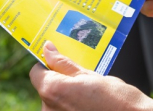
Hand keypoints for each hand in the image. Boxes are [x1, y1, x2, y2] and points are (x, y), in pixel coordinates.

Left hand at [30, 42, 152, 110]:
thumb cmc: (116, 99)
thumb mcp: (90, 74)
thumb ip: (64, 63)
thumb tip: (48, 49)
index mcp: (52, 90)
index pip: (36, 73)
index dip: (47, 66)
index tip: (59, 63)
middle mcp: (49, 110)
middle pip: (46, 89)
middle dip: (60, 83)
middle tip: (82, 81)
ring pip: (55, 103)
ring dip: (66, 98)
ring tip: (89, 97)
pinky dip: (72, 108)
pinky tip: (88, 107)